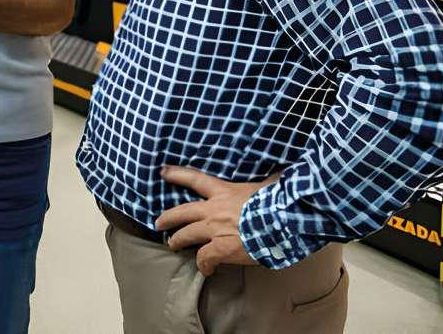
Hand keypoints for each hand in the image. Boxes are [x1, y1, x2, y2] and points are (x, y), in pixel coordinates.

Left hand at [155, 165, 279, 275]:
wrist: (283, 222)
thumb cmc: (278, 203)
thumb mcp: (267, 185)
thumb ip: (265, 182)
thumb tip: (279, 174)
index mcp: (224, 191)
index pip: (195, 179)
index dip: (177, 175)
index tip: (163, 172)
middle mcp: (214, 209)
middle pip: (182, 212)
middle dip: (168, 218)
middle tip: (159, 223)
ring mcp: (215, 229)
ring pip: (186, 235)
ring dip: (178, 240)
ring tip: (173, 245)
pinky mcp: (220, 248)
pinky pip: (204, 258)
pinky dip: (204, 265)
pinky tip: (207, 270)